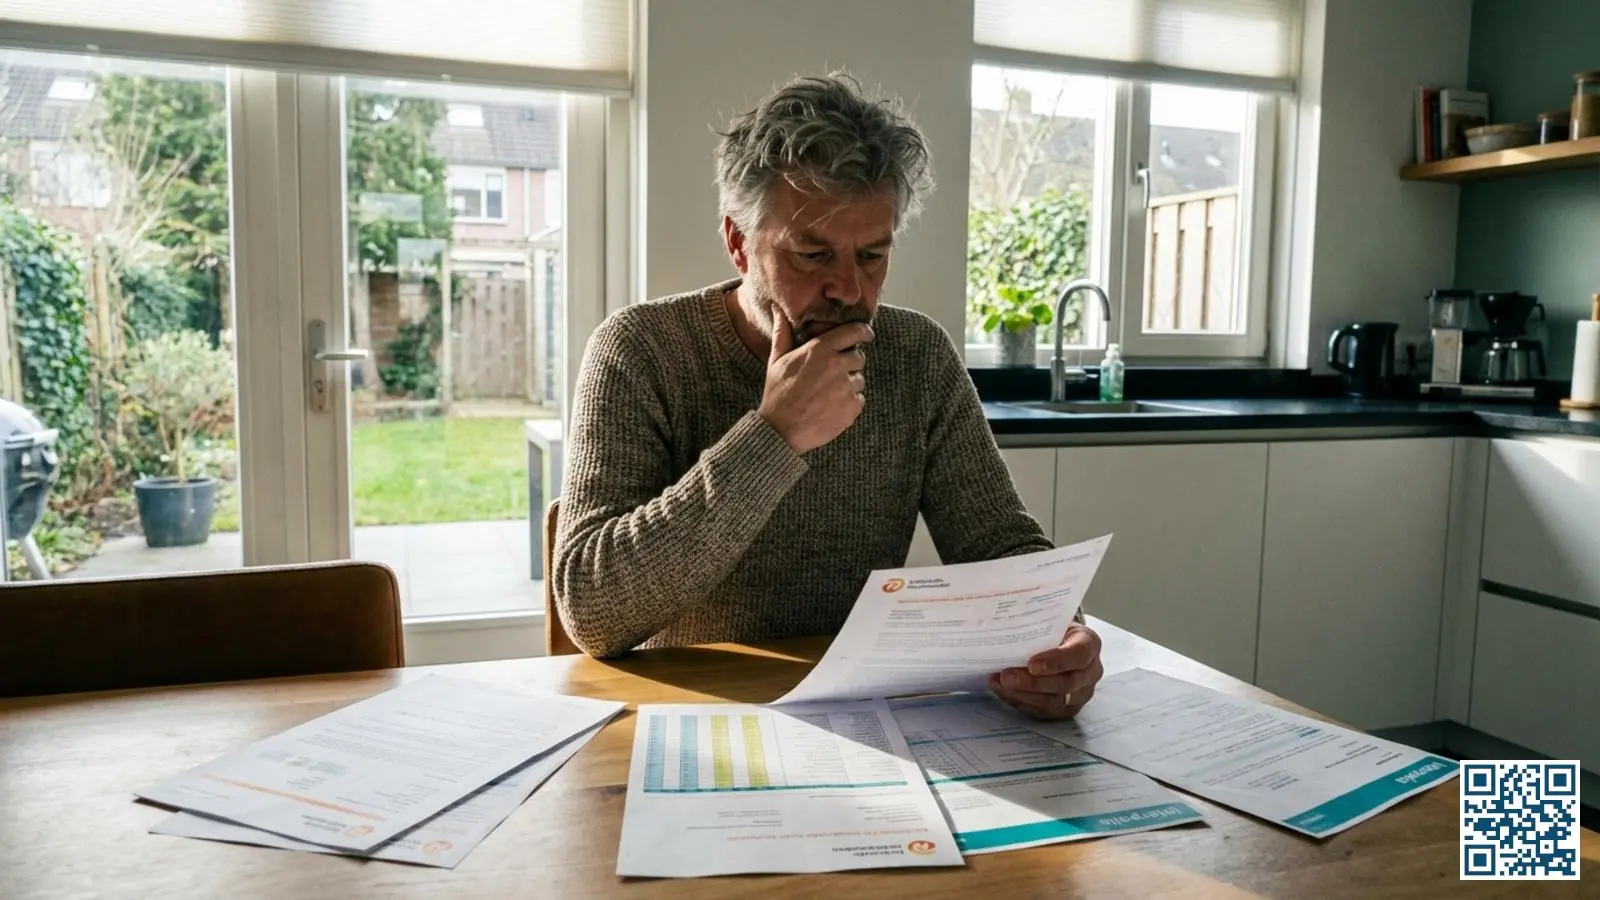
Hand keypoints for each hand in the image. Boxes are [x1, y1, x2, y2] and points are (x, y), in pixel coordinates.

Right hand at [757, 314, 872, 453]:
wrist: (781, 430)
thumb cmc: (777, 393)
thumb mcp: (777, 360)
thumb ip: (783, 333)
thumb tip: (778, 309)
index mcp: (820, 350)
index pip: (854, 332)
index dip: (863, 332)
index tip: (866, 334)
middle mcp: (837, 365)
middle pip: (858, 358)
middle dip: (848, 364)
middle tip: (831, 376)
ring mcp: (846, 387)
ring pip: (859, 380)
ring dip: (848, 385)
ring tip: (827, 394)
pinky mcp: (852, 407)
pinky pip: (859, 399)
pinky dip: (849, 403)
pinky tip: (831, 407)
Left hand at [988, 623, 1102, 719]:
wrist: (1061, 642)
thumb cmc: (1055, 629)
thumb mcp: (1052, 618)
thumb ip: (1036, 620)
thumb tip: (1003, 620)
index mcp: (1089, 644)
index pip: (1078, 655)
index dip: (1055, 661)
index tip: (1031, 664)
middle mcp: (1091, 671)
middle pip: (1065, 683)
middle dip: (1032, 682)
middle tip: (1006, 676)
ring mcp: (1081, 693)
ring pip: (1053, 701)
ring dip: (1022, 694)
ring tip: (999, 683)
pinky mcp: (1068, 708)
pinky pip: (1044, 711)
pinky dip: (1020, 702)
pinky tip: (1003, 691)